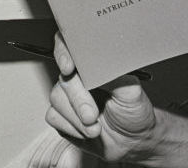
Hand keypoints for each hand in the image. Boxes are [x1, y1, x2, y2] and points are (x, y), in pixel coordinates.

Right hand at [45, 31, 157, 162]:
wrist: (132, 142)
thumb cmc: (134, 111)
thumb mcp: (130, 91)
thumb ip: (113, 75)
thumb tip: (99, 63)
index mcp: (94, 63)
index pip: (71, 45)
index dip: (64, 52)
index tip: (69, 68)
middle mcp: (79, 76)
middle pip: (64, 78)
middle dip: (78, 99)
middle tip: (92, 115)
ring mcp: (68, 95)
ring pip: (56, 98)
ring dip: (76, 118)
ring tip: (96, 127)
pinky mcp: (61, 114)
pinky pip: (53, 116)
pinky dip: (72, 127)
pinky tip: (87, 131)